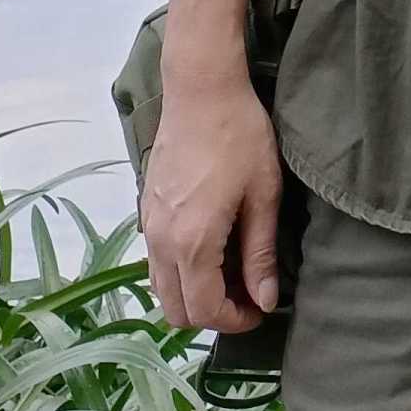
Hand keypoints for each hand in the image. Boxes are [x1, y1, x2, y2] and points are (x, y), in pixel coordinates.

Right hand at [142, 71, 284, 335]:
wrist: (200, 89)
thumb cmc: (240, 136)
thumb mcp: (263, 194)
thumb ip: (260, 252)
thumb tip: (265, 300)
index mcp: (193, 243)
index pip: (205, 309)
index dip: (235, 320)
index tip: (261, 308)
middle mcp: (161, 242)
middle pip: (175, 310)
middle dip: (212, 315)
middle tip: (247, 297)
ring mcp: (148, 226)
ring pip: (161, 288)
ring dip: (192, 295)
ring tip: (230, 275)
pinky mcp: (145, 209)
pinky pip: (155, 262)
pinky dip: (179, 272)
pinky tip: (210, 249)